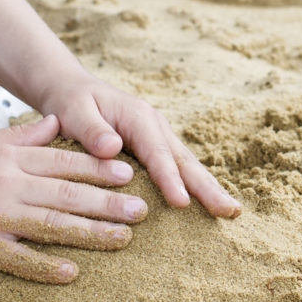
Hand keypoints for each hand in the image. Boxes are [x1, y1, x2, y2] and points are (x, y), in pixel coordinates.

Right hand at [0, 115, 145, 283]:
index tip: (129, 174)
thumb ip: (22, 135)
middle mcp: (6, 185)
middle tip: (142, 211)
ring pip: (52, 225)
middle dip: (108, 203)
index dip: (98, 168)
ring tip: (123, 239)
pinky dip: (45, 266)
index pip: (62, 162)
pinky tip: (73, 273)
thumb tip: (56, 120)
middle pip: (66, 194)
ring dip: (91, 234)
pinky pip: (18, 259)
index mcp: (8, 159)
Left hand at [37, 72, 241, 217]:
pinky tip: (208, 204)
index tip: (182, 203)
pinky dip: (195, 186)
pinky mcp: (157, 148)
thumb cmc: (70, 102)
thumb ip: (91, 130)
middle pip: (185, 160)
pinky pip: (179, 169)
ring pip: (188, 166)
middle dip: (208, 187)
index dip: (170, 179)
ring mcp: (159, 137)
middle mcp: (156, 126)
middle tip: (230, 211)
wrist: (72, 89)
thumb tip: (112, 149)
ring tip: (230, 211)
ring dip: (209, 189)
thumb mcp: (72, 110)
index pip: (157, 153)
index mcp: (138, 117)